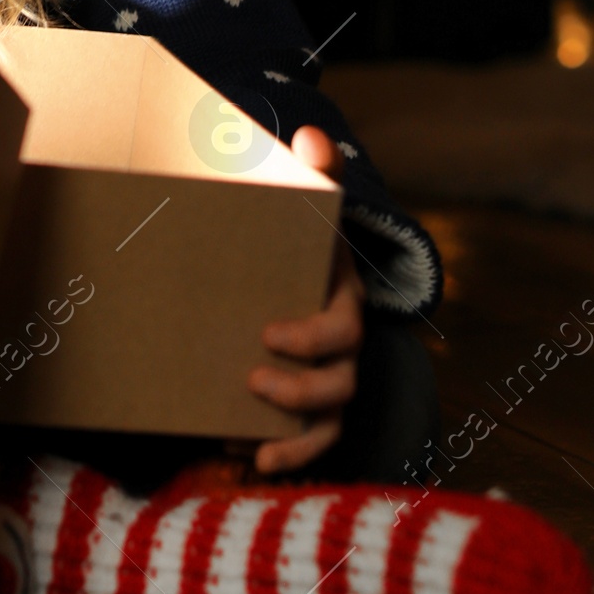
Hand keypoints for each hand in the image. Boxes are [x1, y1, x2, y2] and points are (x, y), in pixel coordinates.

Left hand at [248, 124, 364, 475]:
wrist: (294, 271)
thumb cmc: (295, 243)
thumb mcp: (304, 208)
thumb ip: (313, 174)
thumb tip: (313, 135)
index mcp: (344, 301)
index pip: (341, 329)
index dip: (311, 339)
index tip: (267, 334)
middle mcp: (346, 349)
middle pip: (339, 383)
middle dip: (299, 389)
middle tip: (250, 379)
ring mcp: (332, 382)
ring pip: (329, 421)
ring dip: (294, 433)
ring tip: (248, 435)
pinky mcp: (311, 408)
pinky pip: (312, 441)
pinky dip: (287, 455)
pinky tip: (247, 458)